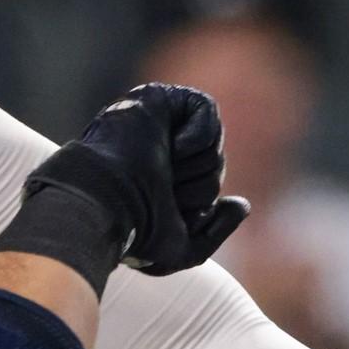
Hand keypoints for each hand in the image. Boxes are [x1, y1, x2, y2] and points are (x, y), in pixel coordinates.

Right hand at [21, 83, 248, 275]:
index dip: (199, 206)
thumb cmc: (135, 230)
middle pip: (212, 168)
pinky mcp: (158, 99)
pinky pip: (207, 111)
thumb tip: (241, 205)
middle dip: (199, 188)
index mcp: (161, 187)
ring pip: (212, 145)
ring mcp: (156, 126)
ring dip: (194, 167)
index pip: (206, 190)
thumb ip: (216, 231)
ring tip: (162, 171)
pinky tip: (172, 148)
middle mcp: (158, 156)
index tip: (172, 216)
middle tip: (166, 192)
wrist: (108, 202)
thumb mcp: (182, 249)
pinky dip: (198, 136)